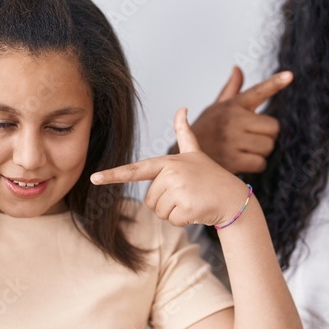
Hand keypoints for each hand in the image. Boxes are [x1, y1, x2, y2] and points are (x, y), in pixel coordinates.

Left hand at [92, 108, 248, 226]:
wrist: (234, 198)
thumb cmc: (211, 177)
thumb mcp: (195, 153)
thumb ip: (184, 133)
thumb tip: (181, 108)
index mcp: (168, 162)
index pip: (136, 170)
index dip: (113, 175)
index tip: (94, 178)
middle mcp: (171, 173)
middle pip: (149, 200)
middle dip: (166, 203)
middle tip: (187, 194)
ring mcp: (179, 190)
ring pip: (159, 212)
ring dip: (174, 212)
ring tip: (192, 200)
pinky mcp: (186, 207)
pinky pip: (172, 221)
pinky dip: (184, 220)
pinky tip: (197, 210)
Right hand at [182, 66, 292, 173]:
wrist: (184, 155)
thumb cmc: (205, 129)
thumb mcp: (216, 108)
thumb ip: (231, 90)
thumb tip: (237, 69)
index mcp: (233, 105)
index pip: (258, 91)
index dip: (275, 83)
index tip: (290, 75)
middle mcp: (233, 119)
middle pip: (274, 127)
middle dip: (268, 135)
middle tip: (253, 137)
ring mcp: (232, 140)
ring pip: (268, 146)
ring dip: (261, 151)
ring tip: (245, 149)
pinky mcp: (232, 160)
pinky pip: (260, 163)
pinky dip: (256, 165)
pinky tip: (243, 161)